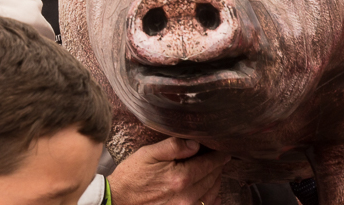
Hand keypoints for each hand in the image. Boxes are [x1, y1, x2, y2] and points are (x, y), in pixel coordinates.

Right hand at [107, 137, 228, 204]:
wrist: (119, 199)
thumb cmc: (132, 175)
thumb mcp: (149, 153)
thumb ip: (174, 146)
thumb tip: (196, 144)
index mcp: (180, 177)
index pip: (209, 164)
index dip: (218, 157)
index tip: (224, 151)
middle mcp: (186, 195)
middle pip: (212, 178)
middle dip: (217, 167)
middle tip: (218, 158)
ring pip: (212, 193)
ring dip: (216, 181)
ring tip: (214, 171)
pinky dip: (212, 198)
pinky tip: (211, 191)